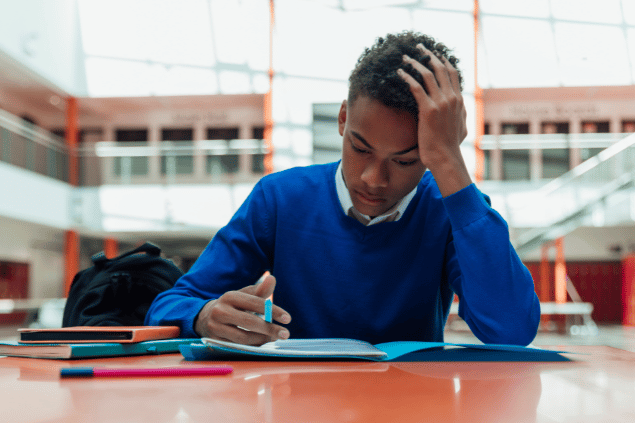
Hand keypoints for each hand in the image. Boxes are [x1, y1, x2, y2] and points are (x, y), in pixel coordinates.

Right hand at [194, 274, 291, 344]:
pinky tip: (262, 342)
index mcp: (230, 296)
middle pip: (249, 322)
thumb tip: (272, 279)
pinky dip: (252, 346)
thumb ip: (259, 290)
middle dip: (270, 328)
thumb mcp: (244, 295)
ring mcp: (215, 327)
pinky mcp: (215, 341)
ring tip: (274, 337)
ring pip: (243, 337)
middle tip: (285, 333)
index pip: (255, 303)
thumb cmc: (232, 305)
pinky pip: (237, 346)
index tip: (288, 318)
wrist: (205, 317)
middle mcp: (220, 311)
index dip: (273, 311)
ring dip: (262, 339)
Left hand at [398, 44, 470, 196]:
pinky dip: (407, 77)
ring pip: (428, 74)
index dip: (443, 61)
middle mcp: (451, 98)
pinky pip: (416, 87)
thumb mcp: (462, 128)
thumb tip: (463, 110)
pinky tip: (399, 73)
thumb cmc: (450, 146)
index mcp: (459, 100)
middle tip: (418, 47)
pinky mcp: (428, 110)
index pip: (452, 73)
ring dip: (415, 63)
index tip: (434, 53)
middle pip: (440, 68)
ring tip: (405, 57)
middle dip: (429, 55)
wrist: (445, 157)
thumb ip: (462, 115)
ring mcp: (441, 103)